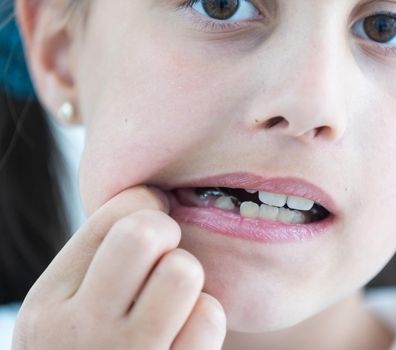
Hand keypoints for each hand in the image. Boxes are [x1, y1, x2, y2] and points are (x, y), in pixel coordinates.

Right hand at [12, 186, 225, 348]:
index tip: (154, 215)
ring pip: (182, 272)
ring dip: (186, 277)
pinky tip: (187, 329)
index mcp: (51, 304)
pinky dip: (205, 316)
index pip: (112, 217)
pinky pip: (208, 317)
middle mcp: (81, 333)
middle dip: (164, 230)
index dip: (145, 204)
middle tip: (163, 251)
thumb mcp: (68, 309)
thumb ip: (100, 257)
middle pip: (146, 234)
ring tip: (172, 295)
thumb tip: (154, 194)